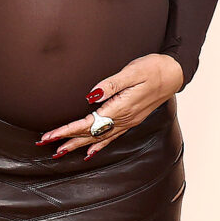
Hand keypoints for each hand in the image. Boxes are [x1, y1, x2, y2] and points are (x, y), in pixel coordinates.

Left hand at [39, 54, 185, 159]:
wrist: (174, 73)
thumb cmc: (154, 68)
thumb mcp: (133, 71)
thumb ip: (112, 84)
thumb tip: (92, 96)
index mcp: (121, 108)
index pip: (88, 123)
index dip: (67, 130)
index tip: (50, 135)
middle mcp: (124, 119)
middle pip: (90, 134)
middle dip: (67, 139)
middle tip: (45, 143)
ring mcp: (128, 121)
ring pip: (99, 138)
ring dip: (78, 145)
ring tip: (61, 152)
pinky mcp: (131, 119)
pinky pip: (112, 137)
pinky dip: (99, 146)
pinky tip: (90, 152)